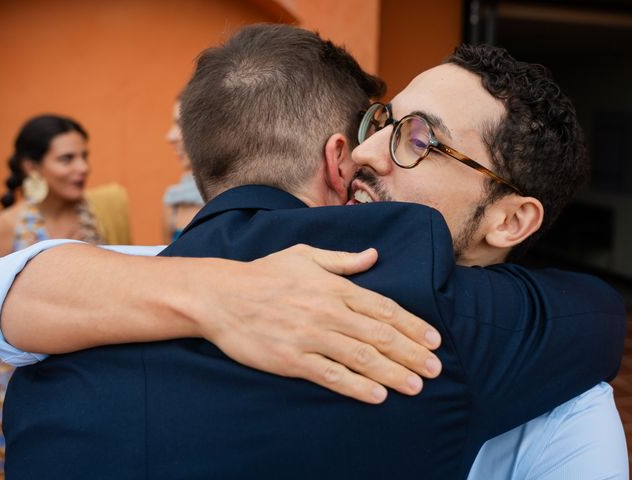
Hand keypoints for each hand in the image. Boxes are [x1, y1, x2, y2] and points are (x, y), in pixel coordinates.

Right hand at [202, 244, 441, 403]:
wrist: (221, 296)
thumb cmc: (264, 273)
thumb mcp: (304, 256)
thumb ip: (342, 260)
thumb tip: (373, 256)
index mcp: (333, 286)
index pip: (382, 308)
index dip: (411, 325)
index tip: (433, 339)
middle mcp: (327, 312)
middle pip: (379, 335)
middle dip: (411, 353)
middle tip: (435, 369)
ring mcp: (309, 336)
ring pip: (361, 358)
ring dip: (392, 373)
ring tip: (416, 386)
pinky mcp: (291, 359)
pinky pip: (331, 375)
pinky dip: (357, 387)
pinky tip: (377, 396)